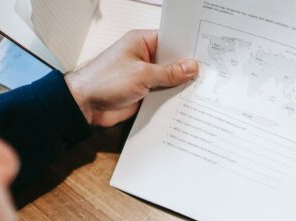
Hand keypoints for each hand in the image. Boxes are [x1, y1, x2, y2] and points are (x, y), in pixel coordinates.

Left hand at [64, 29, 197, 127]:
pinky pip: (163, 93)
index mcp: (141, 42)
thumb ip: (168, 72)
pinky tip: (187, 102)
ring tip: (203, 89)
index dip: (188, 46)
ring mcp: (144, 75)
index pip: (171, 39)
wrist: (85, 105)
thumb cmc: (104, 81)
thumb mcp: (141, 74)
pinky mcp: (144, 92)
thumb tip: (190, 66)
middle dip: (187, 68)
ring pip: (169, 78)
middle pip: (172, 60)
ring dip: (181, 85)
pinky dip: (173, 98)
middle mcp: (144, 57)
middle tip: (210, 72)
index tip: (206, 52)